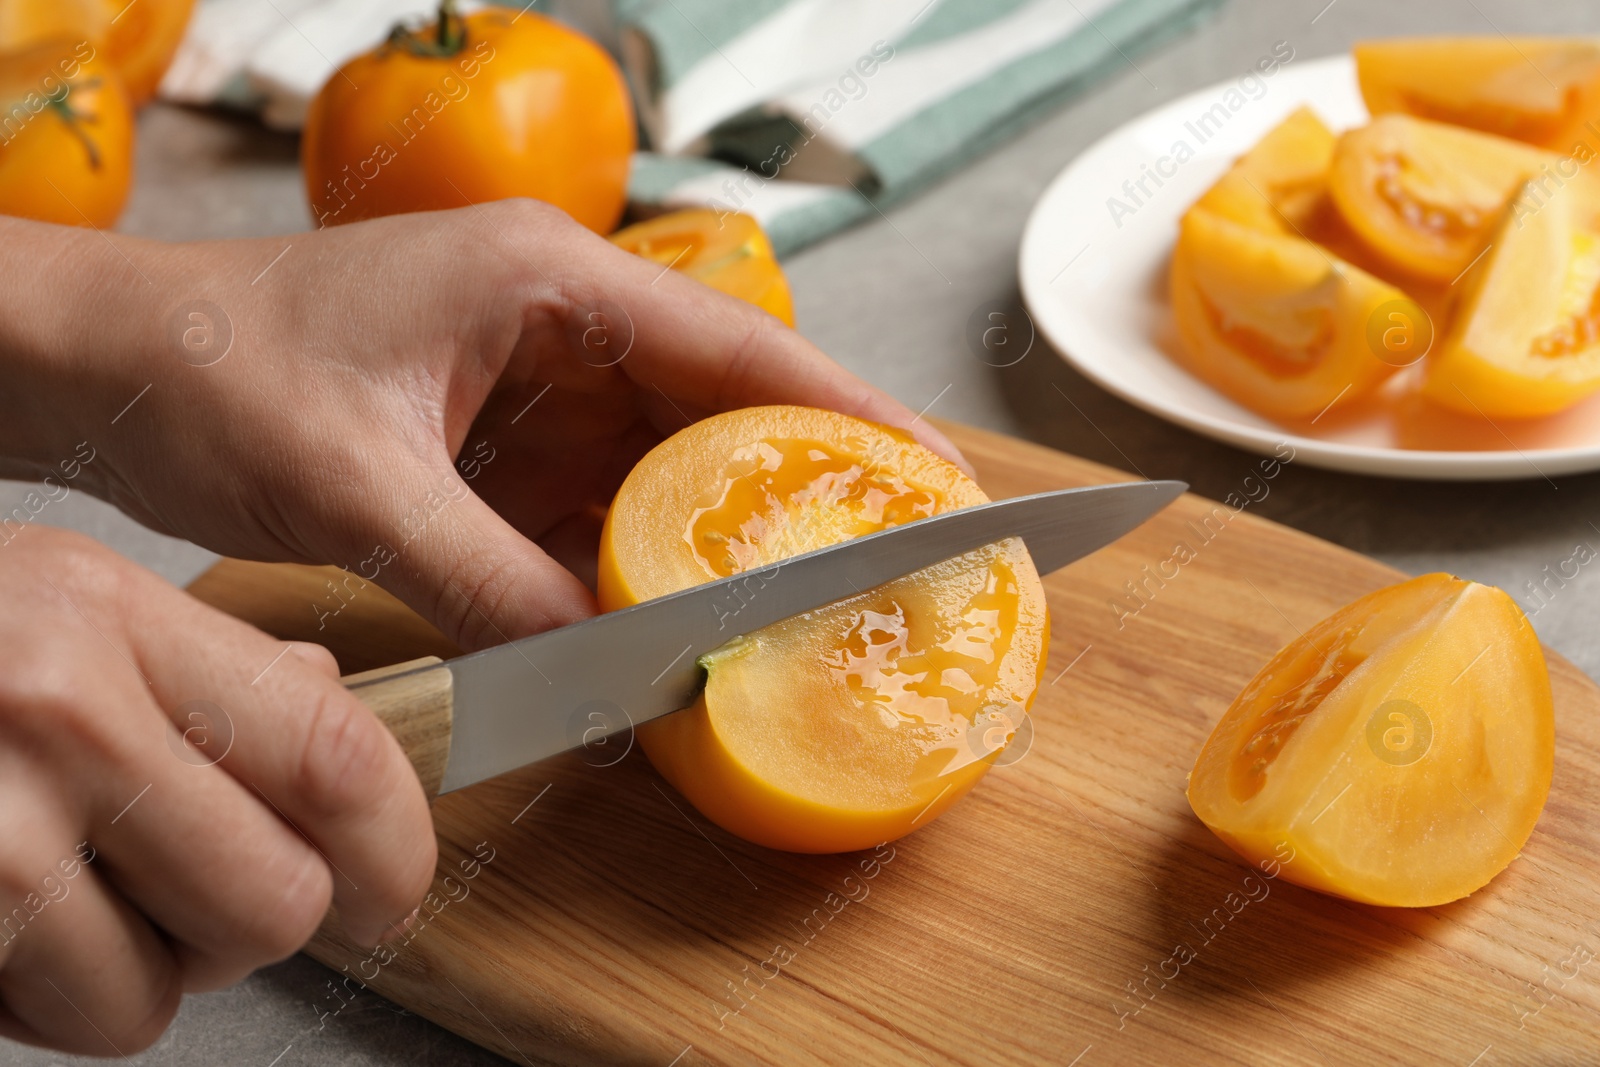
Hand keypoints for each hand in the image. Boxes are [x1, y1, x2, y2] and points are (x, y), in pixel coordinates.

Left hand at [0, 202, 968, 649]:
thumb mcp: (355, 483)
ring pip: (661, 468)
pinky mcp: (496, 445)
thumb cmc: (212, 369)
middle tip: (885, 567)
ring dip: (715, 540)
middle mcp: (557, 323)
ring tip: (797, 612)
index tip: (934, 478)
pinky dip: (633, 565)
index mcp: (545, 279)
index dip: (847, 411)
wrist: (104, 367)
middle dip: (797, 489)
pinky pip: (593, 509)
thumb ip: (487, 578)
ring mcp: (529, 386)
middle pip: (717, 408)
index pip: (734, 345)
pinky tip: (669, 625)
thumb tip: (601, 671)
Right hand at [0, 527, 433, 1053]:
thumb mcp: (66, 597)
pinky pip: (49, 1028)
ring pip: (154, 1000)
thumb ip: (215, 662)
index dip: (396, 850)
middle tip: (205, 889)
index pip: (337, 756)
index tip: (392, 886)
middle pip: (272, 905)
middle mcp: (52, 719)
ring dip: (139, 977)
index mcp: (115, 619)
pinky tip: (10, 924)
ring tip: (78, 897)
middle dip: (255, 926)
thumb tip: (337, 703)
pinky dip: (49, 1003)